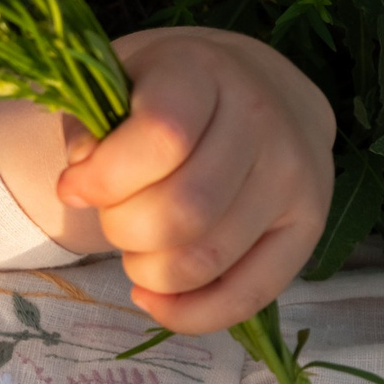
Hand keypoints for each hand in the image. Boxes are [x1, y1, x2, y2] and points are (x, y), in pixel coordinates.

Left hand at [56, 29, 335, 332]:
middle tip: (113, 216)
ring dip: (150, 270)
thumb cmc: (169, 89)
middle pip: (182, 210)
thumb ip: (89, 130)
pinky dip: (190, 313)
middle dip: (123, 229)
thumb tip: (81, 187)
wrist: (257, 88)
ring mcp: (295, 176)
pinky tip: (154, 296)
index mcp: (204, 71)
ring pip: (207, 258)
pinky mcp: (309, 227)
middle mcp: (263, 120)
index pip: (161, 136)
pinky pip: (249, 295)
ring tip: (136, 248)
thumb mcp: (117, 83)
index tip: (73, 187)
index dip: (104, 177)